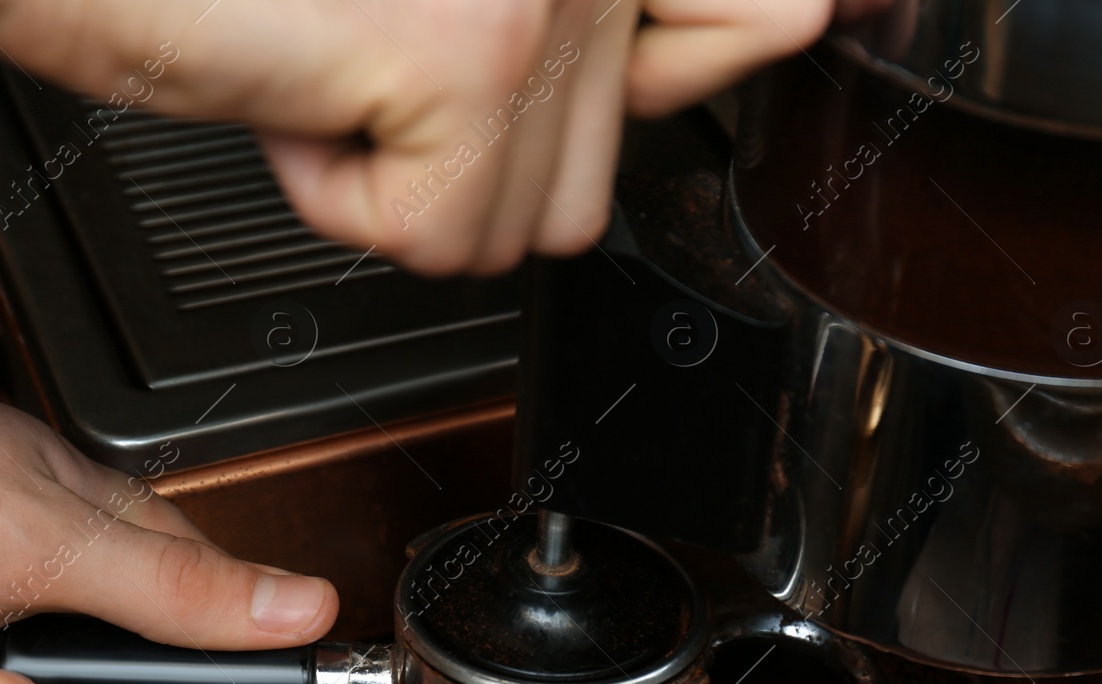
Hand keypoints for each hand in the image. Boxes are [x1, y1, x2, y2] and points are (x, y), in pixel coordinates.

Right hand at [0, 0, 839, 272]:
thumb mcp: (452, 4)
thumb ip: (606, 26)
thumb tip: (803, 13)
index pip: (755, 15)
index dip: (669, 76)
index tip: (584, 73)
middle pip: (589, 185)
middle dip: (455, 166)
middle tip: (366, 61)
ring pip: (521, 231)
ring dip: (402, 188)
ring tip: (330, 68)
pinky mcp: (470, 62)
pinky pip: (435, 241)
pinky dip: (340, 203)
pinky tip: (298, 92)